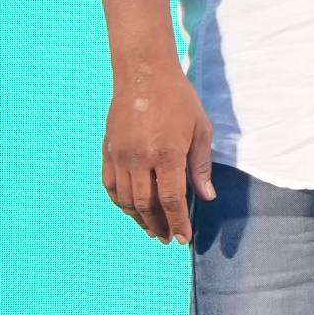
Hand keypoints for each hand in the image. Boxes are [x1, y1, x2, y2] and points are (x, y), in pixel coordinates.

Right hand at [102, 67, 214, 244]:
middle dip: (159, 226)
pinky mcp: (107, 151)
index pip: (170, 199)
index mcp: (166, 153)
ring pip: (126, 199)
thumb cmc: (178, 100)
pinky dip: (120, 202)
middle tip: (168, 239)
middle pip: (146, 204)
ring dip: (139, 219)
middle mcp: (139, 158)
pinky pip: (111, 186)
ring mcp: (120, 156)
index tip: (184, 238)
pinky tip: (131, 210)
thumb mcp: (200, 129)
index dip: (177, 222)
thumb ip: (201, 165)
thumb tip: (206, 196)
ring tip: (152, 230)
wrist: (144, 75)